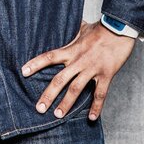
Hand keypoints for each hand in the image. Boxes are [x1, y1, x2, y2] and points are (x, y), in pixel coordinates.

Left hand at [21, 19, 135, 120]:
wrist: (119, 29)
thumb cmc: (101, 28)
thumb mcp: (83, 28)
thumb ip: (73, 32)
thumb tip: (66, 25)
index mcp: (71, 50)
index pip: (49, 57)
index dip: (35, 64)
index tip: (24, 72)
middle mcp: (79, 61)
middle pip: (60, 79)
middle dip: (48, 95)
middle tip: (39, 108)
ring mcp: (92, 69)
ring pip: (76, 89)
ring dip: (67, 104)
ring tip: (58, 115)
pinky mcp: (106, 74)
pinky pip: (100, 94)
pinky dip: (96, 107)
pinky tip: (92, 118)